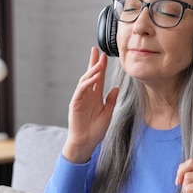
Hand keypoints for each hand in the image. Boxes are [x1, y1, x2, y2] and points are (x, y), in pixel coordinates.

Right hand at [63, 47, 118, 162]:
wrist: (86, 142)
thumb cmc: (96, 130)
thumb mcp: (108, 113)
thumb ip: (111, 100)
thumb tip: (116, 87)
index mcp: (95, 96)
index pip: (98, 78)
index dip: (101, 67)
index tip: (104, 55)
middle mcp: (88, 95)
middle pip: (90, 75)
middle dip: (93, 62)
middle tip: (96, 50)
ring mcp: (80, 98)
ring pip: (85, 80)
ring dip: (92, 70)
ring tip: (99, 62)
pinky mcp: (75, 103)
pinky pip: (81, 90)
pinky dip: (87, 83)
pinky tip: (94, 77)